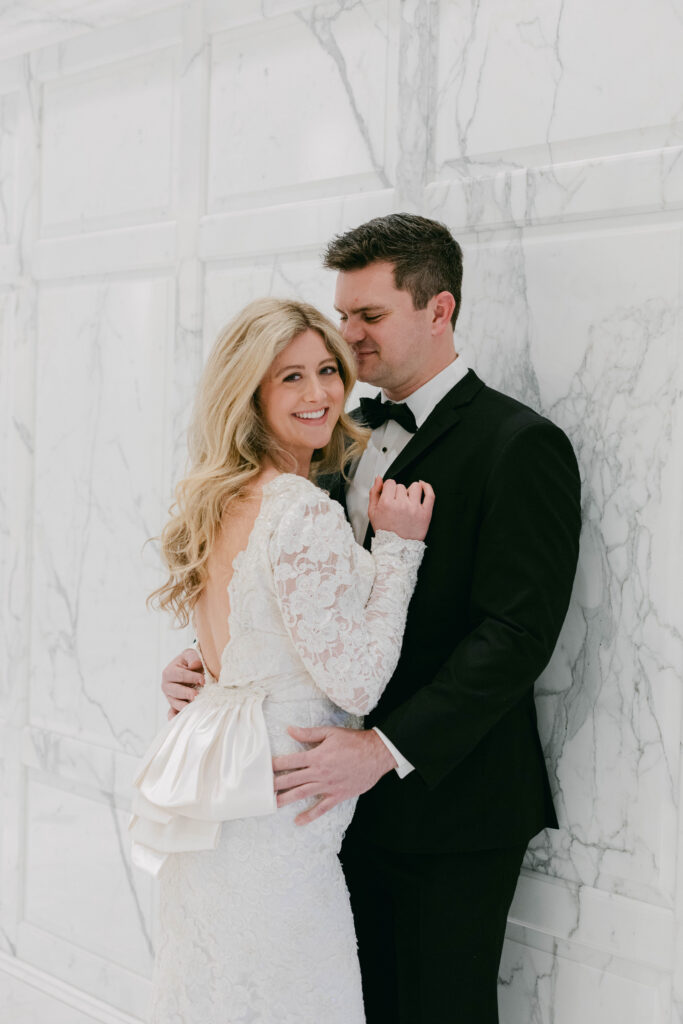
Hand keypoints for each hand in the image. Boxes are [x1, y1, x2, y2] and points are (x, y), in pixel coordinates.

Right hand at [162, 648, 204, 718]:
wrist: (188, 668)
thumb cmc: (189, 661)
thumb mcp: (190, 655)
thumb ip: (192, 657)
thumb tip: (195, 665)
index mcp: (169, 672)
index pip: (180, 676)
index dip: (192, 677)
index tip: (203, 680)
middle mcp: (167, 686)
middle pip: (176, 691)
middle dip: (187, 693)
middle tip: (196, 695)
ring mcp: (170, 697)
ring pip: (175, 703)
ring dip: (183, 706)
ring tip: (193, 707)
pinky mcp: (173, 706)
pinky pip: (171, 713)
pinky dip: (173, 717)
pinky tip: (177, 720)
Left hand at [272, 726, 395, 824]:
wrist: (376, 754)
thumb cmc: (353, 741)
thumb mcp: (330, 733)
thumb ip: (309, 734)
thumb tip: (289, 730)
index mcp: (316, 756)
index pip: (290, 761)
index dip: (275, 765)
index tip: (262, 769)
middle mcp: (319, 773)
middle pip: (292, 779)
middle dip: (275, 785)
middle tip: (260, 791)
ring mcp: (328, 786)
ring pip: (303, 794)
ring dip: (286, 800)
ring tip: (272, 805)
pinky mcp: (338, 795)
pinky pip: (322, 808)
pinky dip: (310, 815)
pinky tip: (298, 821)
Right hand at [368, 476, 434, 540]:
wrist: (396, 548)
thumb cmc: (385, 531)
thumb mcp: (372, 512)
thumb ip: (374, 493)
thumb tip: (379, 479)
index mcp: (387, 503)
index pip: (390, 483)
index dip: (389, 488)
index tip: (389, 494)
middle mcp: (401, 504)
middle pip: (401, 486)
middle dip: (398, 493)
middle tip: (397, 504)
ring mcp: (414, 508)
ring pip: (415, 487)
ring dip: (411, 491)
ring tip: (408, 500)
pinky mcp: (425, 513)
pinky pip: (430, 494)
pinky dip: (427, 487)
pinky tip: (423, 486)